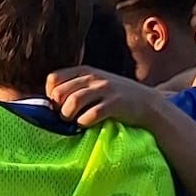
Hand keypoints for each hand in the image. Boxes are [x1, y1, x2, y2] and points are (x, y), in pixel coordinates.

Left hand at [45, 68, 161, 130]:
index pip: (53, 79)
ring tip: (75, 122)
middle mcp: (93, 77)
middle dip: (59, 109)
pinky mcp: (114, 103)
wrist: (146, 102)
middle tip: (67, 117)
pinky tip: (88, 124)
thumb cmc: (114, 97)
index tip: (59, 106)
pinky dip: (84, 123)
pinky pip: (90, 115)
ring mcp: (104, 89)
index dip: (51, 95)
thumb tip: (49, 103)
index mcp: (85, 71)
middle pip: (59, 93)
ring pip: (72, 103)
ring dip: (69, 117)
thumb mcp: (94, 84)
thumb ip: (75, 87)